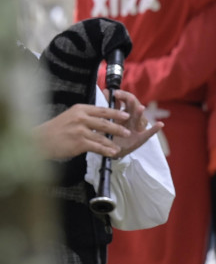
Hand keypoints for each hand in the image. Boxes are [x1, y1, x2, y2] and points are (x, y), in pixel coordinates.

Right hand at [33, 91, 162, 159]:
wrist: (39, 141)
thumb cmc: (54, 130)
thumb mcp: (70, 116)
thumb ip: (84, 116)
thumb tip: (100, 118)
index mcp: (80, 109)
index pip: (102, 110)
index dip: (116, 113)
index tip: (126, 115)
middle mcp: (81, 117)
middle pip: (105, 122)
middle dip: (118, 127)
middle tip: (128, 131)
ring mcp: (80, 130)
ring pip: (102, 136)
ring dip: (112, 142)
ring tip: (120, 146)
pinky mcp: (79, 142)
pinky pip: (97, 147)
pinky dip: (106, 150)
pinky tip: (112, 153)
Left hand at [109, 90, 163, 158]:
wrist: (111, 149)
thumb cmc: (111, 132)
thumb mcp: (110, 118)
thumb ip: (111, 105)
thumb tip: (107, 90)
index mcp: (124, 112)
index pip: (125, 101)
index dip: (121, 96)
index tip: (114, 93)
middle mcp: (131, 119)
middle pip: (132, 109)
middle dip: (130, 103)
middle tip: (128, 98)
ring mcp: (137, 128)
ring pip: (138, 119)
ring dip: (139, 114)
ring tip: (141, 108)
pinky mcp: (140, 139)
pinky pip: (148, 134)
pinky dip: (154, 129)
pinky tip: (160, 124)